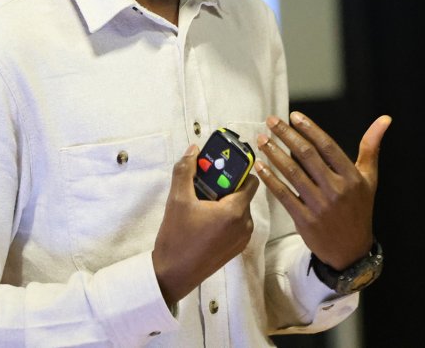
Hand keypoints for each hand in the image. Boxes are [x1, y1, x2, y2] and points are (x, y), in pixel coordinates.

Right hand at [152, 144, 259, 305]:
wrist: (173, 275)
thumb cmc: (176, 237)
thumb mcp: (177, 199)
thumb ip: (186, 170)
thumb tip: (193, 149)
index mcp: (236, 211)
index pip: (251, 180)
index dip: (237, 169)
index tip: (219, 165)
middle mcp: (246, 224)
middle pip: (243, 193)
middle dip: (225, 185)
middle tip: (203, 183)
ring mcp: (243, 239)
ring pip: (239, 209)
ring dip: (224, 201)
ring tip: (201, 202)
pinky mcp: (237, 249)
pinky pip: (237, 223)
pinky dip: (225, 216)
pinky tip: (204, 219)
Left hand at [255, 112, 390, 269]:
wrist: (352, 250)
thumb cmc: (359, 209)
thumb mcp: (370, 178)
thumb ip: (371, 147)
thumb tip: (384, 119)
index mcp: (351, 177)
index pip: (328, 146)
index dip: (310, 129)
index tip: (294, 116)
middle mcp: (336, 189)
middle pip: (307, 156)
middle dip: (286, 135)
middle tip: (271, 121)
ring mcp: (319, 205)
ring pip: (293, 173)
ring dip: (274, 154)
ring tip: (262, 140)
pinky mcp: (304, 219)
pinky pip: (284, 195)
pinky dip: (271, 179)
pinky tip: (260, 166)